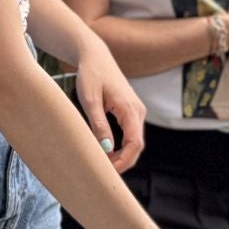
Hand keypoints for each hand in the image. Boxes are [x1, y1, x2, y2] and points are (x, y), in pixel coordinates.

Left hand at [75, 44, 146, 172]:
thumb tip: (106, 148)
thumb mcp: (90, 100)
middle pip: (137, 146)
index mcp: (130, 109)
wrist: (95, 56)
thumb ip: (99, 124)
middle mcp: (138, 111)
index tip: (108, 172)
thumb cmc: (91, 75)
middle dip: (123, 162)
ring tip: (102, 163)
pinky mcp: (130, 111)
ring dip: (121, 155)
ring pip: (134, 141)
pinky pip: (130, 134)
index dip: (124, 161)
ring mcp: (136, 111)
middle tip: (103, 172)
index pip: (135, 144)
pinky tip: (106, 151)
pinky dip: (121, 146)